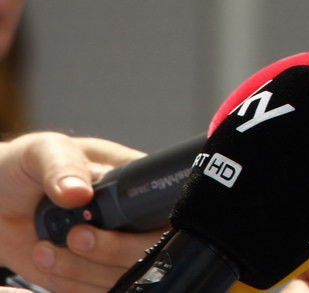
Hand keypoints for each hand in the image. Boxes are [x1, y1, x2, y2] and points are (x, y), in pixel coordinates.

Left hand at [0, 132, 161, 292]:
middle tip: (75, 237)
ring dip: (79, 270)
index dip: (148, 221)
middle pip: (149, 248)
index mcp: (132, 180)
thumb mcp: (42, 152)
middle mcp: (129, 218)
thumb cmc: (21, 168)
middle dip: (110, 250)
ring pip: (121, 276)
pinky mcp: (87, 274)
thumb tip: (81, 191)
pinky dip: (66, 282)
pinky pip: (91, 291)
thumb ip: (63, 167)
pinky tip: (43, 258)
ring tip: (46, 246)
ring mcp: (109, 248)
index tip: (109, 222)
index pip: (163, 205)